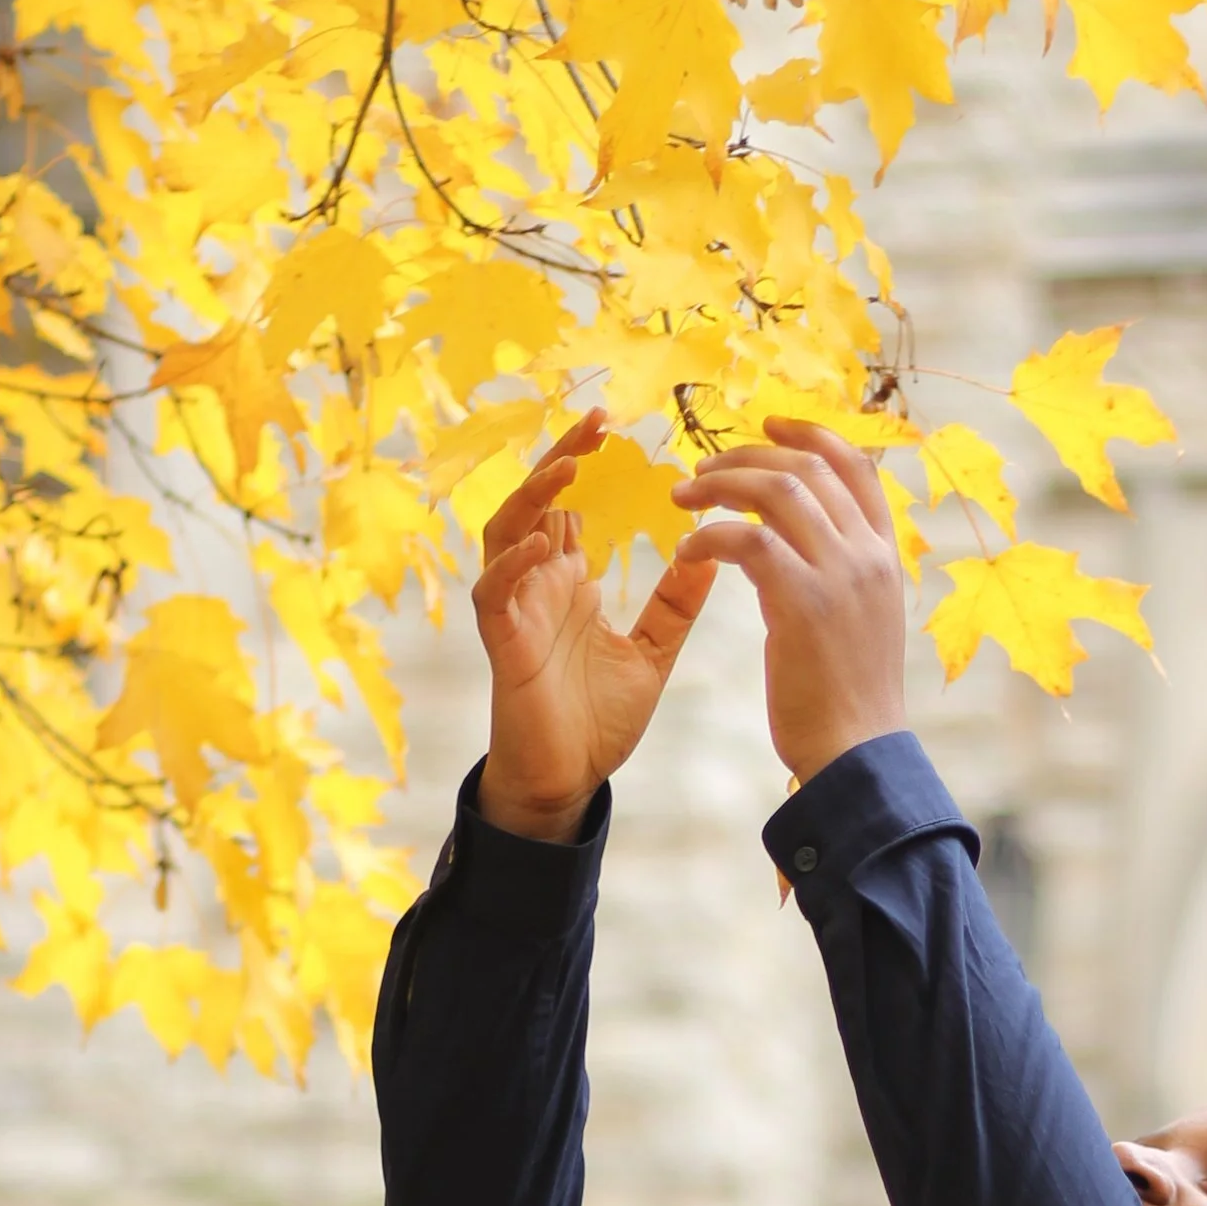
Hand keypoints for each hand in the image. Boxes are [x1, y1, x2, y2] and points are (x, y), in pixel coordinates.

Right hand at [474, 410, 719, 843]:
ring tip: (570, 468)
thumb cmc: (598, 722)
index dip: (585, 464)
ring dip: (533, 497)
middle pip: (536, 502)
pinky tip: (546, 545)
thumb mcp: (652, 654)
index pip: (570, 506)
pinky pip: (495, 591)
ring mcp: (517, 610)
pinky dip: (515, 564)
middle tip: (598, 423)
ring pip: (507, 533)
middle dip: (562, 458)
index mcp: (569, 582)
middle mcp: (538, 586)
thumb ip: (674, 607)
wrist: (567, 782)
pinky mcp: (503, 643)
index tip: (620, 430)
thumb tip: (711, 556)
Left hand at [669, 419, 907, 786]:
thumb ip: (839, 577)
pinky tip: (687, 550)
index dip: (810, 433)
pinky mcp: (802, 602)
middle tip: (704, 469)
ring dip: (723, 484)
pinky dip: (711, 535)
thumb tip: (802, 552)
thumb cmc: (850, 703)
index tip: (769, 424)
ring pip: (778, 490)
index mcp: (885, 556)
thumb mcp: (860, 624)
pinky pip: (747, 541)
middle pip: (809, 467)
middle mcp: (868, 554)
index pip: (855, 466)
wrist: (857, 756)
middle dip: (750, 455)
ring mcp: (839, 574)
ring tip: (685, 498)